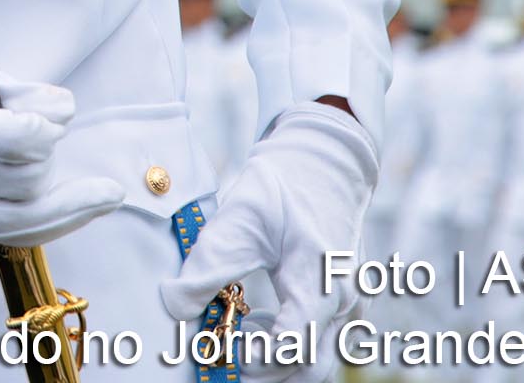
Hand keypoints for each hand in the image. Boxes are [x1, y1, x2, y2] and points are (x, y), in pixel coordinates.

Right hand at [0, 28, 122, 264]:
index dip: (47, 128)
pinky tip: (23, 212)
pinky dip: (12, 232)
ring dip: (66, 209)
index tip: (52, 119)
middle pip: (30, 182)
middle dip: (50, 161)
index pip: (25, 139)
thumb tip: (62, 108)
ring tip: (97, 196)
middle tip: (48, 145)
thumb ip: (5, 89)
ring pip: (23, 226)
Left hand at [160, 103, 377, 381]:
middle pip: (311, 366)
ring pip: (318, 359)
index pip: (297, 345)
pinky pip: (321, 341)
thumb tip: (174, 308)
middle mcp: (344, 299)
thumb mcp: (236, 219)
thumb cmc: (280, 188)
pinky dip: (288, 345)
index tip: (227, 349)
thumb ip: (205, 266)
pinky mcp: (344, 303)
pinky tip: (259, 321)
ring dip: (277, 360)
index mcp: (320, 278)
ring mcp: (350, 304)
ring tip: (239, 336)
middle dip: (268, 372)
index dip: (260, 358)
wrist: (321, 162)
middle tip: (227, 362)